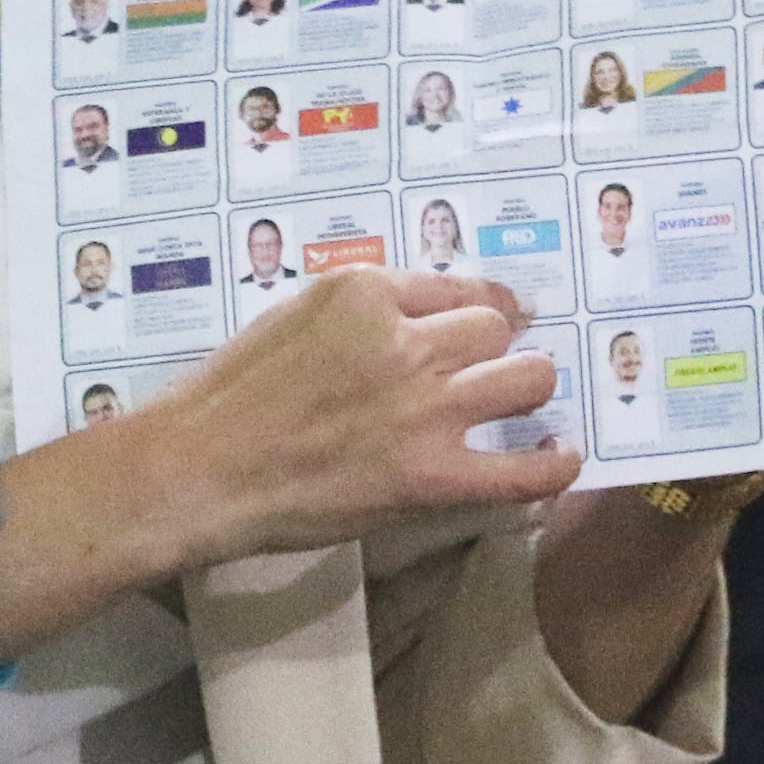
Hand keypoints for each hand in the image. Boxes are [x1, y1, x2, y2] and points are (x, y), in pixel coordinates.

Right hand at [131, 265, 579, 564]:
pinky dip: (554, 464)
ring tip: (522, 403)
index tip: (498, 320)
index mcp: (363, 291)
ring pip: (526, 378)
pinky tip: (561, 456)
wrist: (202, 470)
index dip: (485, 307)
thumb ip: (359, 310)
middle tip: (496, 366)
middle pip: (495, 329)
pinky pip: (524, 470)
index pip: (456, 287)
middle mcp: (405, 341)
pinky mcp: (432, 477)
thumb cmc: (230, 395)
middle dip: (499, 346)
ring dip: (528, 387)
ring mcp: (424, 409)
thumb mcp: (291, 316)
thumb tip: (417, 318)